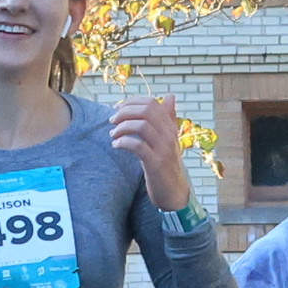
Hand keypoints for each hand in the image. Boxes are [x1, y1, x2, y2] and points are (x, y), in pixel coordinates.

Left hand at [112, 94, 191, 211]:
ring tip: (113, 135)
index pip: (151, 103)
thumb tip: (170, 96)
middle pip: (146, 111)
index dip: (131, 103)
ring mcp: (163, 149)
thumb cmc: (167, 163)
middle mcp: (169, 135)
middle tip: (112, 121)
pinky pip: (138, 146)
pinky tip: (116, 145)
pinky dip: (123, 142)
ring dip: (122, 127)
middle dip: (125, 112)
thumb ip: (168, 118)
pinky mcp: (156, 163)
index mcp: (170, 127)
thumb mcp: (169, 139)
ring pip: (141, 126)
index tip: (118, 110)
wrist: (174, 191)